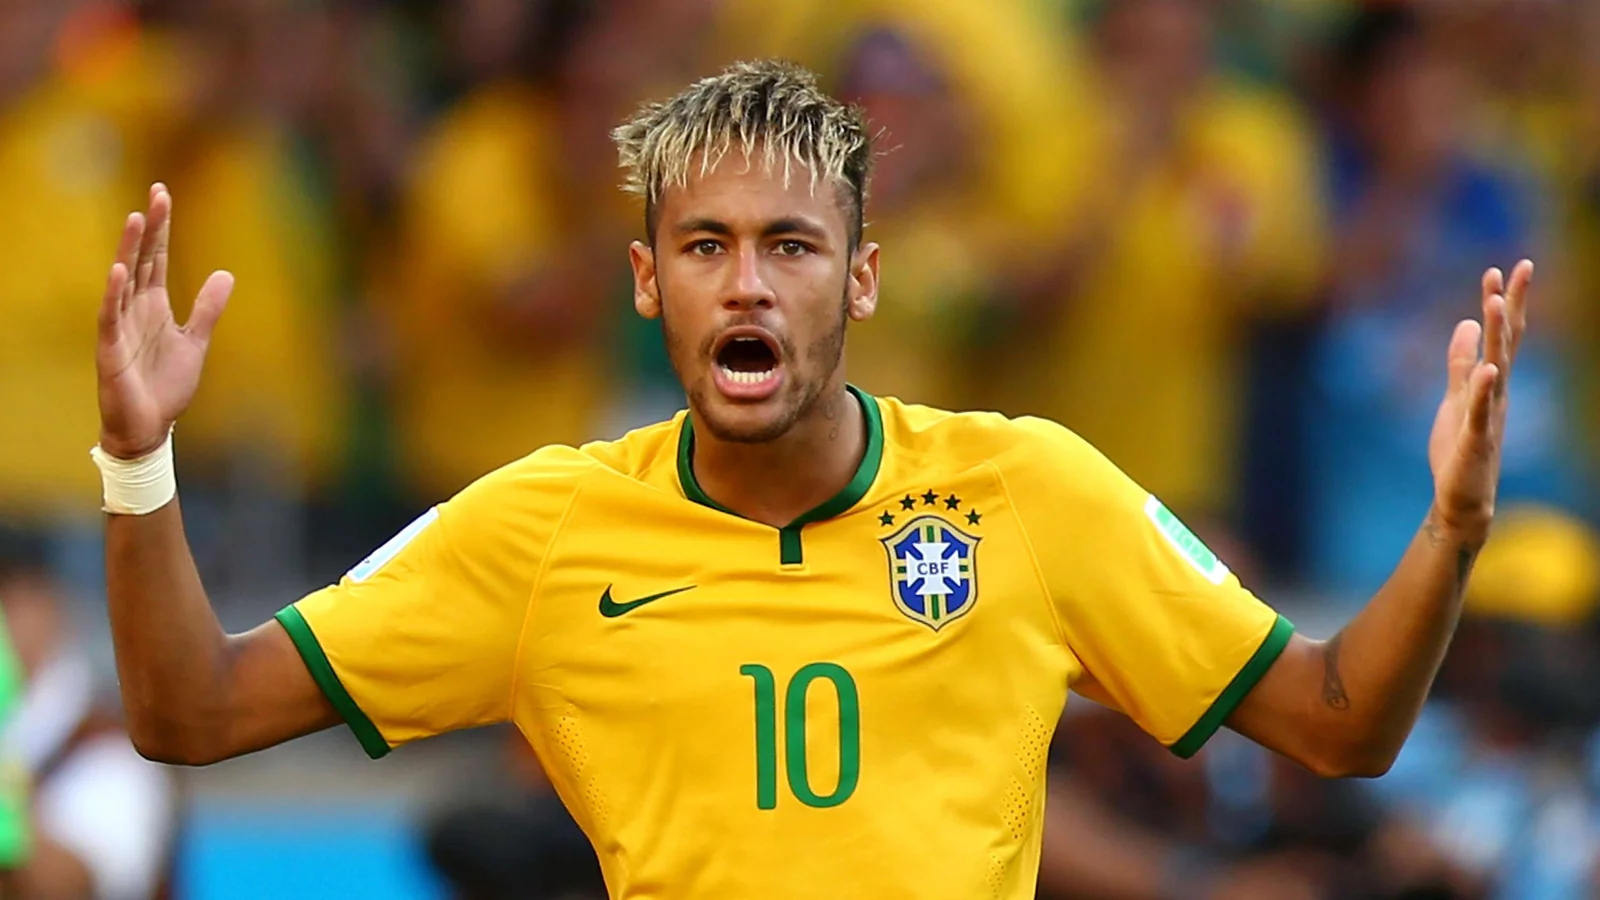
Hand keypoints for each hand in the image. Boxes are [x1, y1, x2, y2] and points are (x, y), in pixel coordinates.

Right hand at [96, 184, 233, 458]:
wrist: (150, 426)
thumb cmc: (167, 385)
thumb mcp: (196, 341)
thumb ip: (207, 308)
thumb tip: (226, 273)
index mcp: (155, 305)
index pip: (157, 258)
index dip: (161, 228)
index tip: (162, 195)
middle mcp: (135, 308)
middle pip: (141, 259)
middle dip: (149, 228)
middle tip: (156, 193)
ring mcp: (120, 325)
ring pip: (123, 280)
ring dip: (128, 249)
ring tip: (135, 218)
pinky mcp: (111, 347)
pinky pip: (110, 315)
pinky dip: (114, 293)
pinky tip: (118, 270)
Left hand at [1427, 260, 1532, 544]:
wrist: (1462, 500)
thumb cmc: (1459, 450)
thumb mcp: (1454, 397)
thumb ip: (1460, 363)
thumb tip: (1467, 323)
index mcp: (1491, 383)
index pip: (1502, 336)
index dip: (1501, 302)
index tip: (1499, 269)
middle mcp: (1497, 393)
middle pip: (1508, 343)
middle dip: (1511, 305)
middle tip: (1519, 268)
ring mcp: (1489, 415)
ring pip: (1497, 369)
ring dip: (1499, 337)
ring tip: (1497, 304)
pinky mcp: (1476, 439)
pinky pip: (1481, 410)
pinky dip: (1484, 389)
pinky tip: (1490, 369)